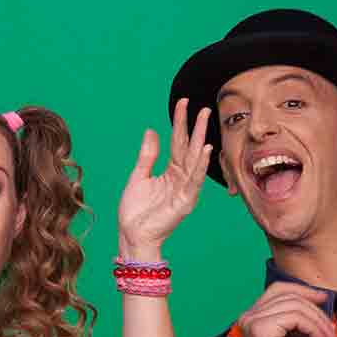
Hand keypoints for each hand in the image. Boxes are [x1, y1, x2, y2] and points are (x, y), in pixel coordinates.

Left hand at [117, 100, 213, 257]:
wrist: (132, 233)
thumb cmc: (135, 210)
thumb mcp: (139, 175)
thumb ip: (148, 154)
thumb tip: (152, 131)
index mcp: (171, 171)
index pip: (178, 141)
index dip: (180, 122)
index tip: (183, 103)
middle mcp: (181, 177)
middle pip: (189, 147)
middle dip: (196, 127)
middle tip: (202, 107)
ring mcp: (185, 189)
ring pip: (194, 160)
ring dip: (200, 140)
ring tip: (204, 121)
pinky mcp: (185, 201)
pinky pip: (194, 180)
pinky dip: (200, 165)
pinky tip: (205, 150)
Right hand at [238, 282, 336, 336]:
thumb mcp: (294, 333)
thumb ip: (296, 313)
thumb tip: (316, 295)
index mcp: (252, 317)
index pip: (277, 289)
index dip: (302, 290)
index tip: (324, 298)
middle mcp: (247, 317)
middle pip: (288, 295)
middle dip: (314, 309)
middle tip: (330, 328)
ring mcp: (252, 322)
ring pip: (295, 306)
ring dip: (317, 321)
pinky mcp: (261, 329)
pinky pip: (296, 317)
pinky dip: (313, 327)